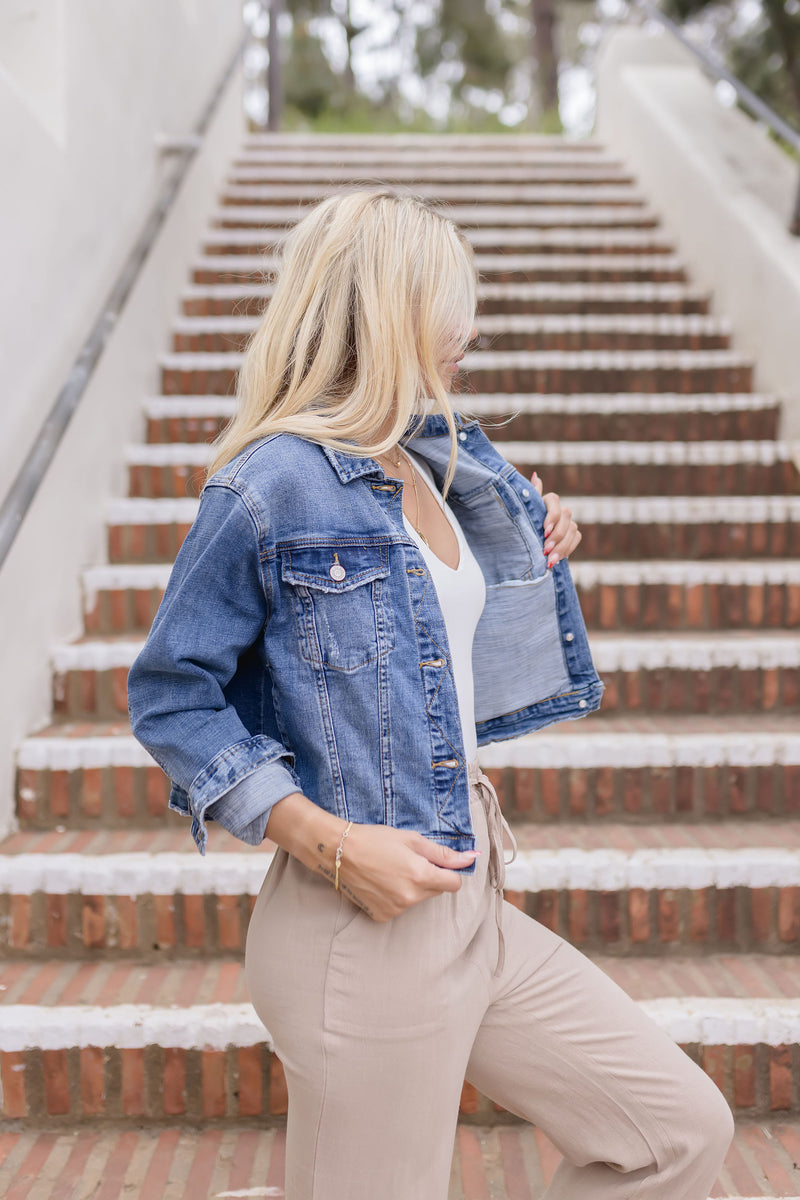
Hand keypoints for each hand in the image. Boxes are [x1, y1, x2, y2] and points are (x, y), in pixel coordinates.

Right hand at [336, 823, 477, 920]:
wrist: (338, 852)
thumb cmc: (375, 840)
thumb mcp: (412, 840)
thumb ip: (443, 854)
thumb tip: (471, 858)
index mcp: (421, 876)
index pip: (454, 884)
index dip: (448, 871)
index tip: (435, 862)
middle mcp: (410, 897)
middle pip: (436, 891)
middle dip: (429, 877)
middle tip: (407, 861)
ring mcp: (396, 909)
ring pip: (418, 899)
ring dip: (412, 887)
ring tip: (390, 870)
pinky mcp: (382, 916)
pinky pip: (400, 907)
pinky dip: (396, 897)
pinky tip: (381, 883)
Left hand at [529, 470, 581, 568]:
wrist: (525, 548)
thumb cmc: (521, 528)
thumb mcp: (522, 514)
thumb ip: (530, 497)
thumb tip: (535, 475)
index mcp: (545, 501)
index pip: (554, 499)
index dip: (551, 515)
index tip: (544, 531)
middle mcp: (558, 508)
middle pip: (566, 516)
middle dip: (556, 535)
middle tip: (545, 551)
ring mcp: (568, 521)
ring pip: (572, 528)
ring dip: (562, 546)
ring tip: (549, 561)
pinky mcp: (573, 534)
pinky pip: (576, 538)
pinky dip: (567, 549)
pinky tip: (556, 560)